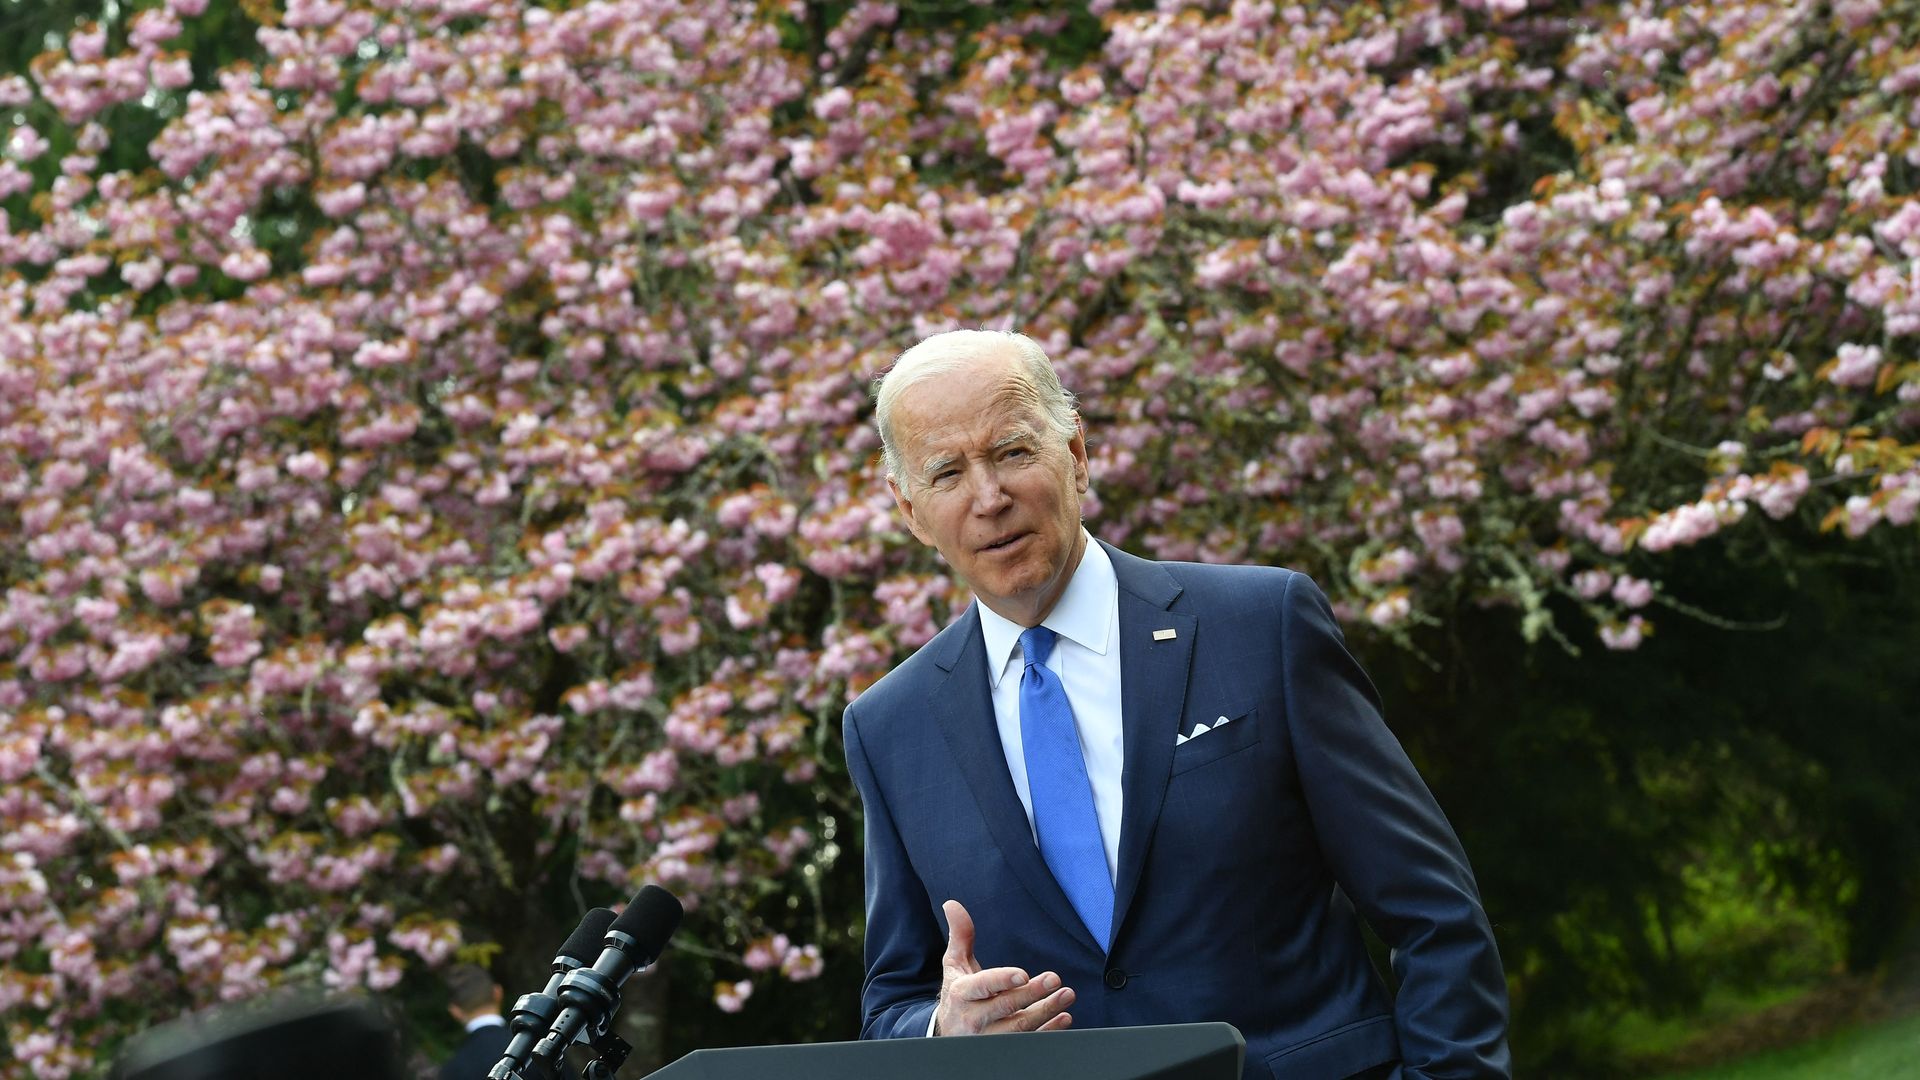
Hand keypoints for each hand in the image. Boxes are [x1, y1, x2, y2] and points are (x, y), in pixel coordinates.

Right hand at [931, 900, 1074, 1035]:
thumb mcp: (954, 966)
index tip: (1023, 974)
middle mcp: (973, 1018)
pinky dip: (1048, 1032)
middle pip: (1005, 1007)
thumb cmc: (958, 994)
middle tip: (1055, 980)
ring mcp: (989, 1037)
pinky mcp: (1003, 1049)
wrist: (949, 1034)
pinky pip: (1028, 1043)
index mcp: (962, 994)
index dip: (1002, 981)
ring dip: (1046, 1012)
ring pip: (1020, 1027)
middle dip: (1032, 994)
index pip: (982, 986)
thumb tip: (953, 904)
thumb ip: (960, 936)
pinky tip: (1064, 1019)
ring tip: (1067, 995)